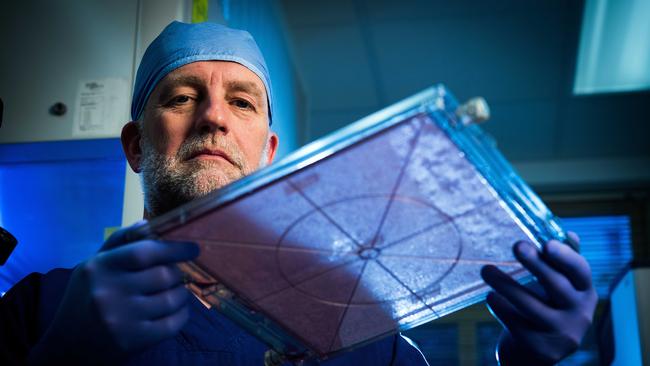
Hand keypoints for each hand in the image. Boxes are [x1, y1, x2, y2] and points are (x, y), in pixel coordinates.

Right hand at [29, 222, 198, 364]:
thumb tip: (149, 223)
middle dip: (177, 274)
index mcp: (100, 267)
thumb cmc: (85, 298)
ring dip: (181, 294)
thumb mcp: (93, 266)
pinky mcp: (133, 340)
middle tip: (174, 276)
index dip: (175, 248)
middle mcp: (109, 291)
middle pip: (165, 274)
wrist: (67, 346)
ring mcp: (121, 318)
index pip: (146, 251)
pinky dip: (182, 315)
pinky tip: (175, 311)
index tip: (193, 248)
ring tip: (173, 293)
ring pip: (173, 299)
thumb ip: (119, 242)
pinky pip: (174, 323)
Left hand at [480, 233, 597, 364]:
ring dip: (506, 284)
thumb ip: (562, 261)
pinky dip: (501, 308)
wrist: (534, 351)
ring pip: (531, 306)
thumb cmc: (546, 307)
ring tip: (485, 270)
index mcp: (584, 292)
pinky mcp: (541, 349)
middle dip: (536, 264)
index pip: (580, 271)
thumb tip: (568, 233)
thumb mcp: (559, 286)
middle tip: (516, 245)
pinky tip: (490, 296)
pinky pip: (516, 323)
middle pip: (557, 286)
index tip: (546, 243)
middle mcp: (579, 314)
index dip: (565, 256)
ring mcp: (562, 333)